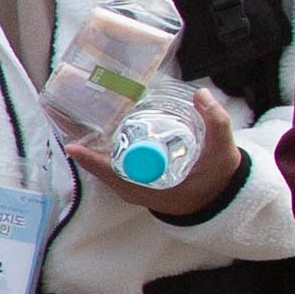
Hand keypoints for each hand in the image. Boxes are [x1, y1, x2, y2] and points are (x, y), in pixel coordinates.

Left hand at [65, 89, 240, 217]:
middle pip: (105, 173)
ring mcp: (139, 194)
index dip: (93, 160)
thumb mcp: (222, 150)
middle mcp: (141, 194)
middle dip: (89, 154)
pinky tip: (103, 146)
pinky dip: (107, 163)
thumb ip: (216, 121)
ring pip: (109, 176)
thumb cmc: (219, 177)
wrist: (223, 200)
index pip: (115, 174)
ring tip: (82, 136)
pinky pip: (117, 177)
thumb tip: (201, 94)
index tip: (73, 148)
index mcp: (154, 188)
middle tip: (72, 130)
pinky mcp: (142, 191)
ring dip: (96, 158)